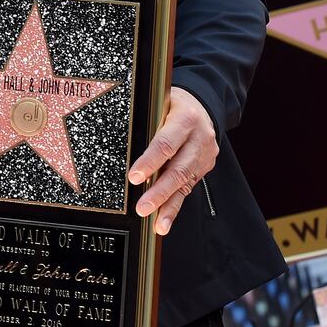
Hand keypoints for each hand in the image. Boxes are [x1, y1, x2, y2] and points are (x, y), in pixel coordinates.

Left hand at [128, 86, 217, 235]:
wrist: (204, 105)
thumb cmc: (174, 104)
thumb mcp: (161, 103)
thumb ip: (149, 121)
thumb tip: (121, 139)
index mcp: (185, 118)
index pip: (166, 143)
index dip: (150, 162)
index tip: (134, 177)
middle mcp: (199, 139)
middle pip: (178, 169)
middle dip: (160, 191)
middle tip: (143, 207)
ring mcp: (204, 155)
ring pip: (185, 183)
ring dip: (169, 206)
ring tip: (157, 223)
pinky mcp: (204, 167)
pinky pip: (188, 188)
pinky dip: (175, 206)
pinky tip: (165, 220)